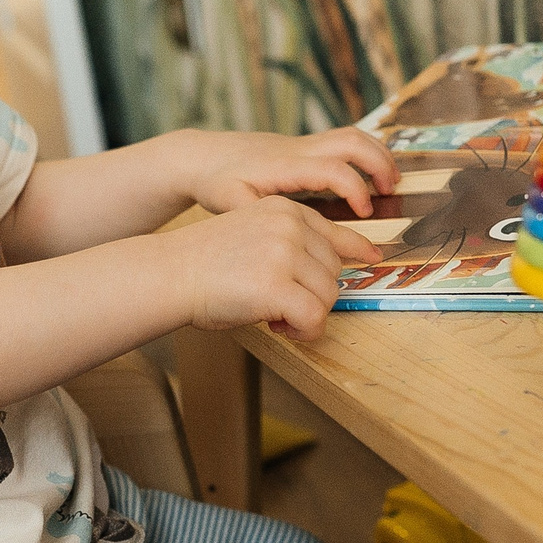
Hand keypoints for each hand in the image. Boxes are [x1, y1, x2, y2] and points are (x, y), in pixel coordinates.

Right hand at [170, 196, 382, 343]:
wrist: (170, 273)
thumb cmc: (204, 263)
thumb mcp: (251, 234)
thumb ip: (289, 244)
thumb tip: (331, 274)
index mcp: (284, 210)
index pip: (335, 232)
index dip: (356, 249)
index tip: (372, 256)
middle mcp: (290, 226)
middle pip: (334, 272)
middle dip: (313, 295)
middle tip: (279, 304)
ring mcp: (285, 253)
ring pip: (328, 297)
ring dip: (306, 315)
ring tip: (271, 313)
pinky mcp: (277, 285)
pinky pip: (314, 319)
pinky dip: (301, 331)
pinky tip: (276, 325)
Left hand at [184, 127, 397, 216]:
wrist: (202, 156)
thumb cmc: (215, 183)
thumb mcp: (230, 204)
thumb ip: (258, 217)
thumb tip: (284, 236)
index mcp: (285, 166)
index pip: (333, 169)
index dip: (355, 189)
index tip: (365, 212)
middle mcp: (298, 149)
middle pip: (352, 141)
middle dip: (379, 163)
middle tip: (390, 193)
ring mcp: (302, 144)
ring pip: (351, 135)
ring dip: (376, 155)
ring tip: (388, 185)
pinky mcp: (302, 147)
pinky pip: (341, 142)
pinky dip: (363, 155)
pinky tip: (366, 179)